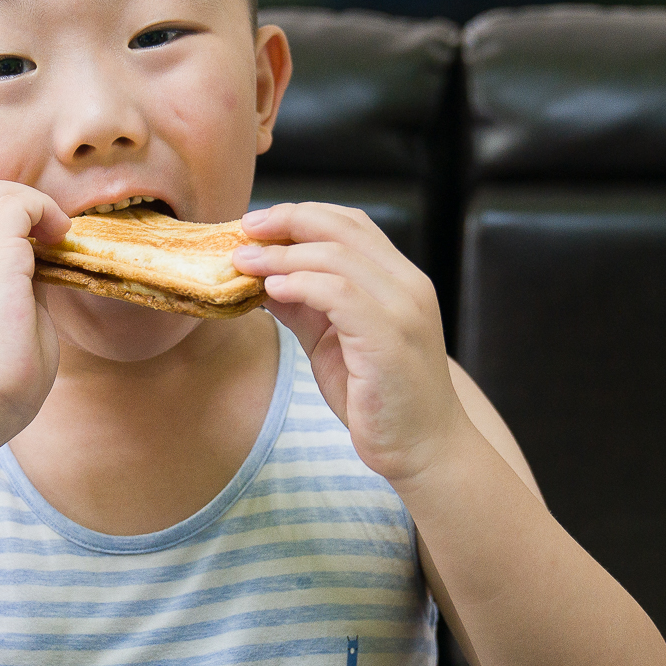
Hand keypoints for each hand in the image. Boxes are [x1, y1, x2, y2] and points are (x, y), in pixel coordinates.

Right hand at [0, 181, 69, 431]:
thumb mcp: (8, 314)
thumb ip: (19, 283)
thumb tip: (43, 263)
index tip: (34, 246)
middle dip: (17, 203)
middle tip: (47, 236)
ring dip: (32, 204)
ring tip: (54, 235)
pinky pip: (17, 203)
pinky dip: (43, 210)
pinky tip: (58, 237)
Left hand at [233, 203, 467, 487]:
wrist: (423, 450)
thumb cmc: (379, 399)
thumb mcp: (331, 343)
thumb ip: (304, 307)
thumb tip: (260, 278)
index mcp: (398, 280)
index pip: (350, 224)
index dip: (300, 215)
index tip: (255, 224)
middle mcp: (408, 285)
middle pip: (342, 228)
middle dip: (286, 222)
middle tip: (243, 231)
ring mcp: (403, 310)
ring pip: (337, 257)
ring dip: (282, 255)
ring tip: (244, 263)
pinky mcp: (390, 339)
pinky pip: (340, 294)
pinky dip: (301, 285)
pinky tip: (273, 290)